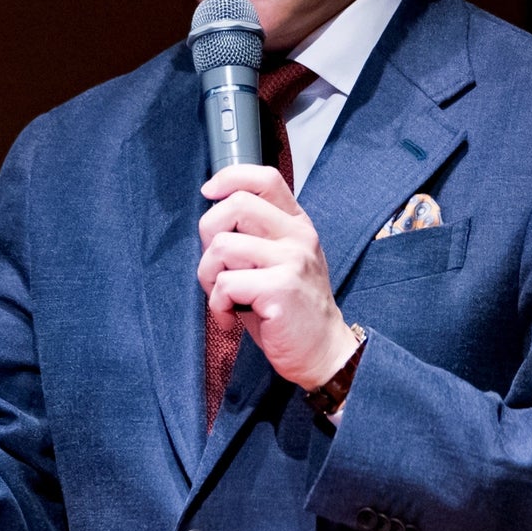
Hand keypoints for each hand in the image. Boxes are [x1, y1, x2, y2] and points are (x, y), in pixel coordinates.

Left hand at [198, 165, 360, 389]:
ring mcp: (292, 260)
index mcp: (296, 225)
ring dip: (209, 277)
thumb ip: (254, 236)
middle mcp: (297, 236)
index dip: (229, 178)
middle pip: (236, 205)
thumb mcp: (279, 262)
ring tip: (223, 299)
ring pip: (222, 246)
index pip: (265, 178)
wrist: (323, 352)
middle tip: (215, 268)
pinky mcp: (281, 288)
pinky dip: (217, 305)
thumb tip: (210, 217)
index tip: (208, 193)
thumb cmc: (290, 309)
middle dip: (208, 235)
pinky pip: (226, 284)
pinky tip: (229, 319)